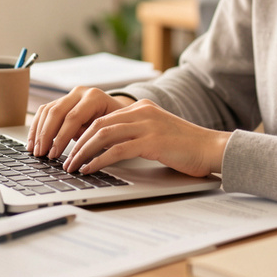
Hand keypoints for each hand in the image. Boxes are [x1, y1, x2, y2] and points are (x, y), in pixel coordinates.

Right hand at [26, 86, 130, 159]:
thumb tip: (76, 154)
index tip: (54, 155)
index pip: (73, 117)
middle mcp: (80, 93)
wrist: (120, 112)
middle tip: (41, 154)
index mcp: (94, 97)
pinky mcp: (62, 100)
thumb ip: (93, 138)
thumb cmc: (117, 125)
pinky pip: (44, 112)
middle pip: (56, 112)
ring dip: (38, 132)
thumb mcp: (111, 131)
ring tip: (35, 151)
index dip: (61, 137)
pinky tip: (33, 142)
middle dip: (46, 135)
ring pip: (47, 111)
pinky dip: (37, 127)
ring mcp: (70, 95)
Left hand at [61, 99, 228, 177]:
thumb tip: (107, 149)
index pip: (103, 117)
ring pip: (103, 134)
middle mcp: (142, 112)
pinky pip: (117, 149)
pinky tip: (90, 168)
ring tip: (72, 166)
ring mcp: (147, 125)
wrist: (211, 149)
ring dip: (83, 152)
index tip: (70, 148)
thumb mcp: (157, 134)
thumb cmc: (186, 147)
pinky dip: (99, 159)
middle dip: (77, 143)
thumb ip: (136, 135)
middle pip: (98, 124)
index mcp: (141, 108)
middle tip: (64, 159)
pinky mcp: (152, 141)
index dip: (83, 133)